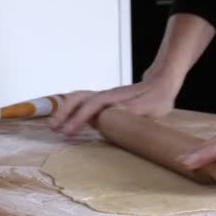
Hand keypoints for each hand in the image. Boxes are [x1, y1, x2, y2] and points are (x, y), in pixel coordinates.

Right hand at [50, 68, 183, 135]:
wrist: (161, 84)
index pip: (91, 106)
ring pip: (79, 101)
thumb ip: (133, 109)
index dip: (79, 119)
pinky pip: (85, 105)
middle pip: (78, 99)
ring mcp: (105, 98)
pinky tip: (70, 123)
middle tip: (54, 129)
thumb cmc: (157, 96)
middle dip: (64, 113)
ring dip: (66, 112)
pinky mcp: (106, 103)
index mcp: (114, 98)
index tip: (68, 132)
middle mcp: (106, 96)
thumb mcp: (150, 105)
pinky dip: (74, 112)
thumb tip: (114, 113)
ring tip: (56, 127)